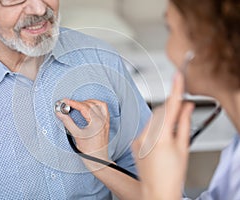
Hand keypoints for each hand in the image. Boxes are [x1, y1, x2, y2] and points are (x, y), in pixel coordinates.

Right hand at [56, 99, 110, 170]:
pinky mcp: (107, 123)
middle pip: (90, 104)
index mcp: (96, 122)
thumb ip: (67, 122)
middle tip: (70, 105)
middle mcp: (103, 120)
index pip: (83, 107)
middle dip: (79, 103)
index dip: (73, 103)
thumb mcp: (76, 135)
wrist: (98, 159)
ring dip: (89, 102)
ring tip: (80, 105)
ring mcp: (106, 121)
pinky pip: (104, 109)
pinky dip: (96, 106)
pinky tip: (90, 109)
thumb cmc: (89, 150)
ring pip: (99, 104)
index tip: (66, 101)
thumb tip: (61, 114)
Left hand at [133, 72, 193, 199]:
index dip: (175, 90)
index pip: (170, 107)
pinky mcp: (135, 143)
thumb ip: (184, 123)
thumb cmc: (172, 175)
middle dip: (170, 109)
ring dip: (162, 120)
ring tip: (170, 134)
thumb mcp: (183, 148)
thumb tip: (186, 106)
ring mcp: (139, 139)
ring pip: (152, 119)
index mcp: (162, 137)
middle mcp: (147, 136)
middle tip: (182, 111)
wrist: (156, 191)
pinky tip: (159, 140)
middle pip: (160, 112)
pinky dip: (154, 128)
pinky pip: (146, 128)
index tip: (177, 76)